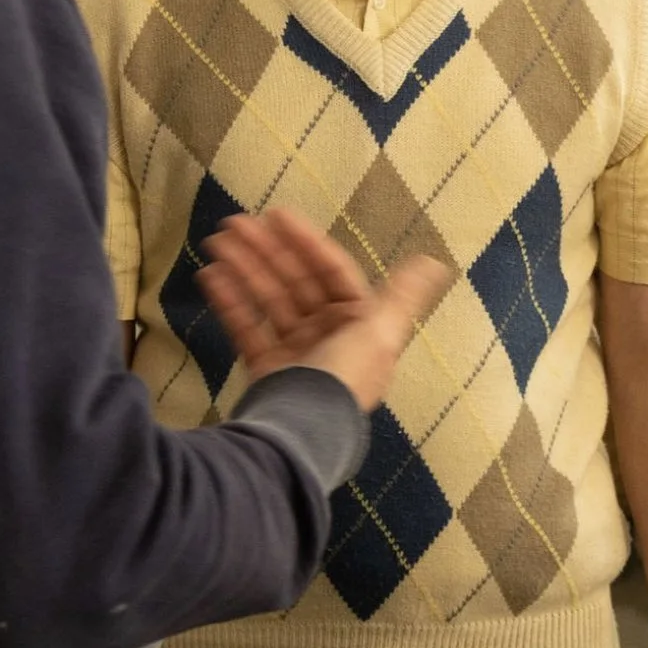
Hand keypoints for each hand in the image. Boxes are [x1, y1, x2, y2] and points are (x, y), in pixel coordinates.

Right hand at [196, 209, 450, 412]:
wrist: (303, 432)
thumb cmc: (344, 377)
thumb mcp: (380, 333)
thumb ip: (404, 295)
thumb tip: (436, 262)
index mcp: (359, 323)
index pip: (331, 271)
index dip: (305, 241)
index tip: (275, 215)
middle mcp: (329, 334)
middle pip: (295, 281)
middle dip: (266, 251)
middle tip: (234, 224)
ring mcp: (296, 351)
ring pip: (268, 299)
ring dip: (244, 269)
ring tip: (216, 242)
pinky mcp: (266, 367)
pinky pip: (247, 327)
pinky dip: (230, 301)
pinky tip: (210, 276)